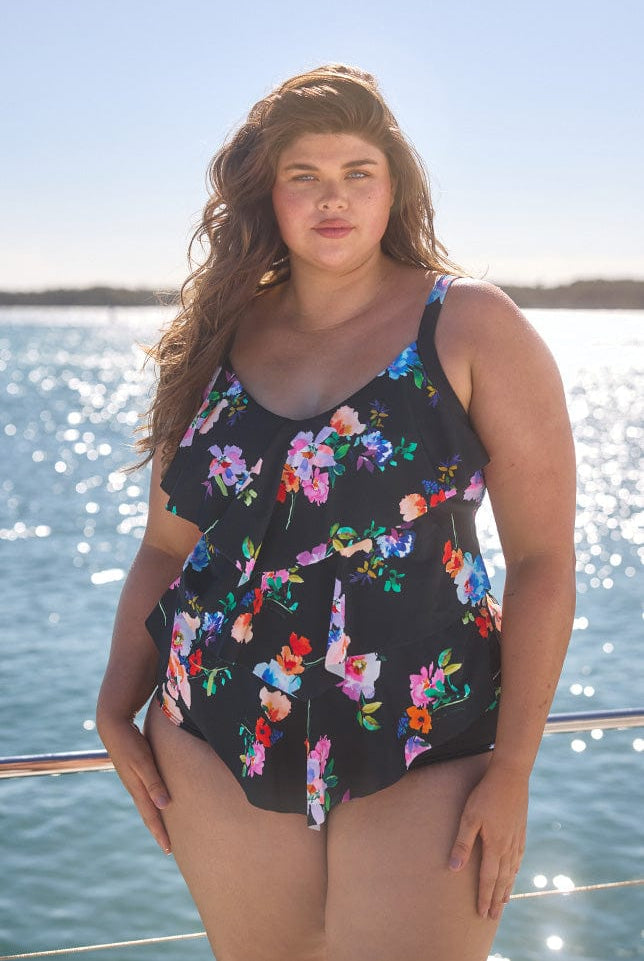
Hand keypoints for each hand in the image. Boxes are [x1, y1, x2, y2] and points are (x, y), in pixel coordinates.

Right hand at [96, 710, 171, 854]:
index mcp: (137, 789)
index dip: (160, 833)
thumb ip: (153, 782)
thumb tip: (164, 806)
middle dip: (158, 829)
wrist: (112, 726)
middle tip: (168, 846)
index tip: (168, 849)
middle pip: (148, 813)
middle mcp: (135, 787)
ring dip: (156, 816)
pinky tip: (158, 800)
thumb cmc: (130, 742)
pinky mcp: (134, 770)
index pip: (151, 816)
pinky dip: (153, 801)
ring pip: (147, 803)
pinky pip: (146, 791)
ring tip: (164, 827)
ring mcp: (133, 779)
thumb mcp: (143, 762)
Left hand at [448, 759, 527, 920]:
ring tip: (504, 901)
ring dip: (507, 887)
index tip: (482, 913)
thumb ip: (462, 844)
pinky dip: (515, 870)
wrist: (510, 776)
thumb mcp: (469, 817)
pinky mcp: (521, 830)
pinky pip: (519, 857)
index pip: (488, 878)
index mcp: (494, 846)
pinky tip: (514, 871)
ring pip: (512, 870)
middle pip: (502, 879)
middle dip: (496, 899)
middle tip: (493, 916)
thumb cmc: (486, 795)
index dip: (484, 896)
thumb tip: (453, 869)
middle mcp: (507, 847)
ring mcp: (516, 839)